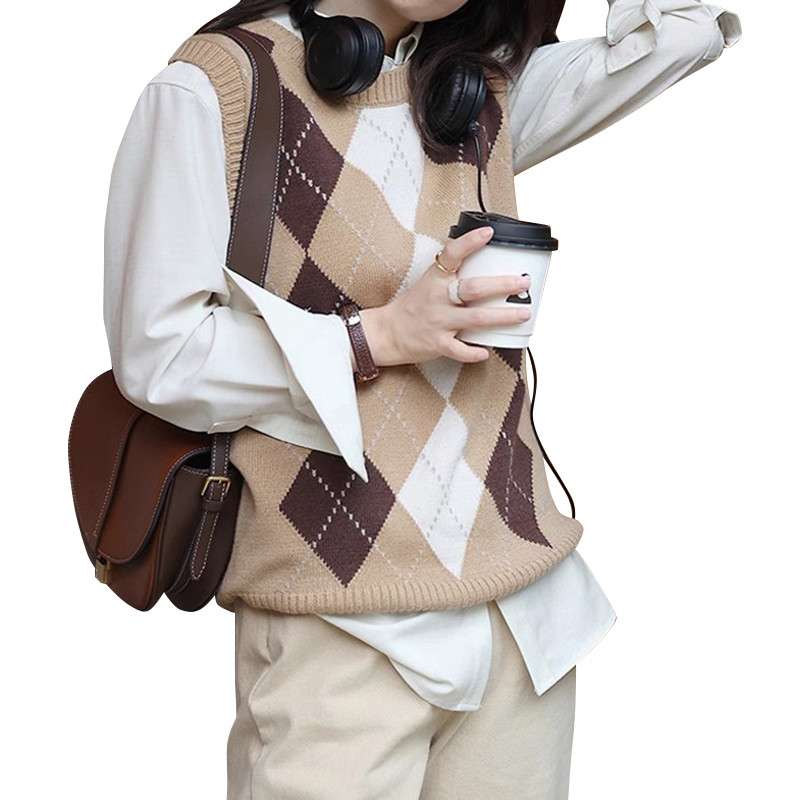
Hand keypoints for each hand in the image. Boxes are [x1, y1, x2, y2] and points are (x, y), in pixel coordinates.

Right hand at [360, 226, 532, 366]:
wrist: (386, 332)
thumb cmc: (413, 307)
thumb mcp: (429, 282)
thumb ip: (452, 274)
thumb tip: (485, 263)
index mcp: (435, 278)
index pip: (452, 254)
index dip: (470, 242)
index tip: (489, 233)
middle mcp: (438, 298)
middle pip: (473, 288)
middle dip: (502, 285)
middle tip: (522, 282)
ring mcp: (438, 321)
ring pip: (475, 318)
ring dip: (502, 316)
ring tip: (523, 313)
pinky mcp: (437, 343)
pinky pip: (459, 350)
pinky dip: (474, 352)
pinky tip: (486, 352)